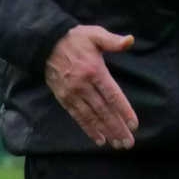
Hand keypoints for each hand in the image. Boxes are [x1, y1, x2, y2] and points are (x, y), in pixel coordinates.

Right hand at [44, 25, 138, 148]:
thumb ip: (112, 41)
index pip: (112, 95)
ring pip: (91, 117)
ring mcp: (73, 94)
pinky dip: (88, 129)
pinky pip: (78, 117)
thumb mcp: (94, 34)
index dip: (123, 110)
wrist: (45, 44)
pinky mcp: (64, 98)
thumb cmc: (75, 38)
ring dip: (105, 132)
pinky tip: (99, 139)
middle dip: (117, 128)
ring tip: (117, 144)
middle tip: (128, 143)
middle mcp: (84, 85)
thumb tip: (130, 40)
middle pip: (103, 110)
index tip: (133, 124)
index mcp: (95, 70)